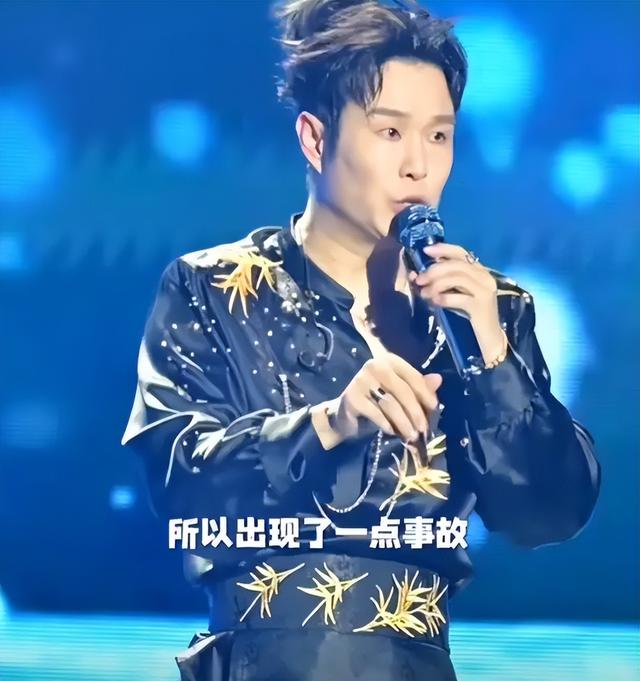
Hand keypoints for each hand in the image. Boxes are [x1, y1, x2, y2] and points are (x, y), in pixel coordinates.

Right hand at [311, 353, 441, 448]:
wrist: (345, 416)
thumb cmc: (377, 404)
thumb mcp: (400, 395)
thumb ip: (418, 387)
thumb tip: (438, 379)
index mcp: (389, 361)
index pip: (413, 376)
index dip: (426, 394)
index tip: (434, 410)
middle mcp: (375, 366)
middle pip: (403, 391)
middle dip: (416, 413)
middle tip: (423, 430)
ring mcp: (361, 380)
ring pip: (391, 404)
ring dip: (404, 423)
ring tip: (411, 436)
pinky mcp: (352, 397)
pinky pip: (376, 413)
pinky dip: (387, 425)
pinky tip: (392, 432)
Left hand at [408, 242, 504, 362]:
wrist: (489, 338)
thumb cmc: (470, 315)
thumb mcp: (457, 294)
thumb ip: (443, 282)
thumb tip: (417, 275)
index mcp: (479, 271)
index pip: (461, 252)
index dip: (443, 249)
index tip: (425, 250)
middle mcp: (485, 277)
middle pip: (456, 265)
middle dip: (434, 270)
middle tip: (419, 280)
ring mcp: (485, 291)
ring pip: (458, 278)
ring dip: (437, 284)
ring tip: (424, 293)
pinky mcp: (482, 306)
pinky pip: (459, 297)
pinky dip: (444, 298)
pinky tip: (436, 302)